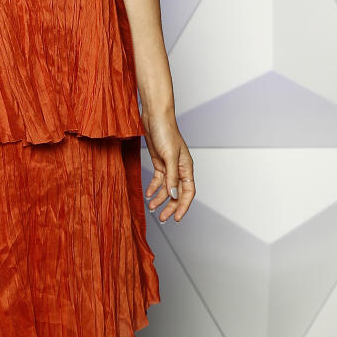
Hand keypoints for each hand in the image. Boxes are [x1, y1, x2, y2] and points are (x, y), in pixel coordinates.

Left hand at [142, 108, 194, 223]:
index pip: (188, 192)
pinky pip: (158, 180)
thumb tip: (174, 195)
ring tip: (151, 208)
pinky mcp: (159, 163)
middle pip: (177, 193)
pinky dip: (154, 188)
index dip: (183, 206)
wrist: (154, 117)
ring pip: (167, 188)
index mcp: (186, 168)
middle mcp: (179, 169)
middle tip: (162, 217)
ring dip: (160, 199)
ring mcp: (169, 166)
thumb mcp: (169, 156)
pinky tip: (148, 194)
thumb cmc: (166, 132)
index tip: (177, 218)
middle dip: (170, 206)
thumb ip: (172, 177)